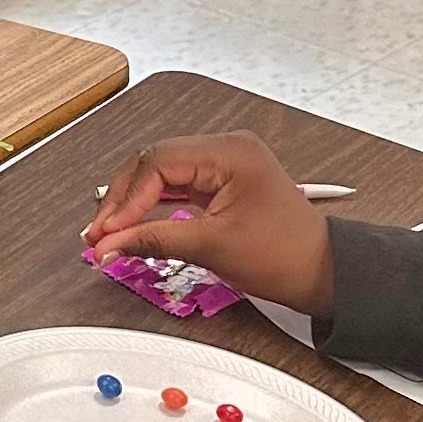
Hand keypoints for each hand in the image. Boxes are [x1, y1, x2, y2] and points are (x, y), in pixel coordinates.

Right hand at [83, 131, 335, 319]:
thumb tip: (109, 244)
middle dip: (124, 199)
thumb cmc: (283, 257)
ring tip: (110, 232)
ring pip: (161, 173)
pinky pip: (177, 185)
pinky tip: (134, 224)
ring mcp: (224, 163)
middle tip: (100, 234)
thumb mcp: (212, 247)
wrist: (323, 273)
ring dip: (135, 202)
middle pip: (155, 162)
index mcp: (230, 152)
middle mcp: (226, 148)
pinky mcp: (222, 180)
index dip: (127, 198)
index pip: (159, 163)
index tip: (107, 232)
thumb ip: (154, 240)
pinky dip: (154, 205)